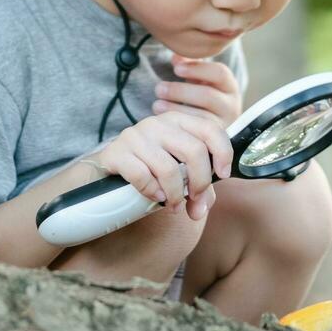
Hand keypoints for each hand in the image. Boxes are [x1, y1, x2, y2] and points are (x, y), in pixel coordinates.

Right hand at [92, 112, 232, 219]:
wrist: (108, 168)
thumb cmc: (151, 168)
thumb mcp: (179, 171)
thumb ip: (198, 188)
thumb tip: (200, 210)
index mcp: (178, 120)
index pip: (210, 128)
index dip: (223, 152)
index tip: (223, 175)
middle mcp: (158, 123)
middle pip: (194, 151)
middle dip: (200, 182)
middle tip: (195, 199)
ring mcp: (136, 135)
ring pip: (168, 167)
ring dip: (175, 194)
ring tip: (173, 205)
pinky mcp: (116, 152)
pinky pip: (142, 176)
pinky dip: (153, 192)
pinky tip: (156, 197)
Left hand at [152, 53, 242, 128]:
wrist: (216, 126)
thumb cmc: (202, 96)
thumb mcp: (199, 79)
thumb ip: (189, 66)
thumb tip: (176, 57)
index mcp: (229, 86)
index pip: (219, 73)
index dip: (197, 69)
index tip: (175, 69)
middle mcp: (231, 105)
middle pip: (208, 96)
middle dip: (180, 91)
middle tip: (158, 88)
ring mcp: (224, 125)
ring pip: (202, 117)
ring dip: (176, 109)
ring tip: (156, 104)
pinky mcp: (214, 142)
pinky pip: (196, 135)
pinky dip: (178, 125)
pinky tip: (162, 120)